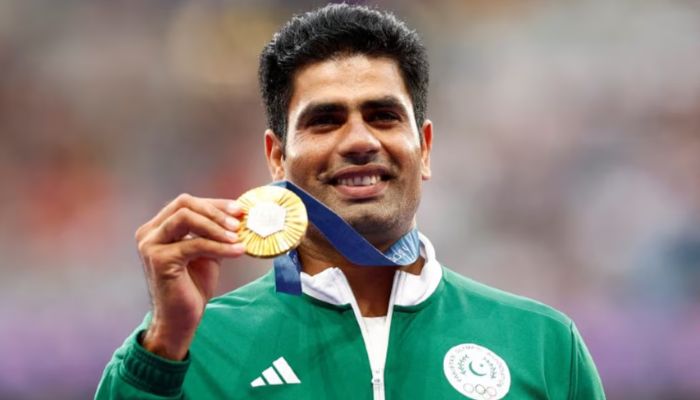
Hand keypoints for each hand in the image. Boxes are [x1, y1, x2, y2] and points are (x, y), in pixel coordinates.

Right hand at [135, 194, 245, 359]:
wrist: (180, 319)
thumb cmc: (192, 285)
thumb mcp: (206, 251)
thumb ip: (214, 232)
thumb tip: (238, 214)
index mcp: (158, 227)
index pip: (186, 203)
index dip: (215, 204)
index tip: (239, 210)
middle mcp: (149, 233)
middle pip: (184, 204)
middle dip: (215, 211)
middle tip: (238, 223)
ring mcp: (151, 245)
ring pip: (186, 218)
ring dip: (216, 226)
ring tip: (237, 237)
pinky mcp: (159, 259)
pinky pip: (194, 244)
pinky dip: (219, 246)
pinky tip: (237, 251)